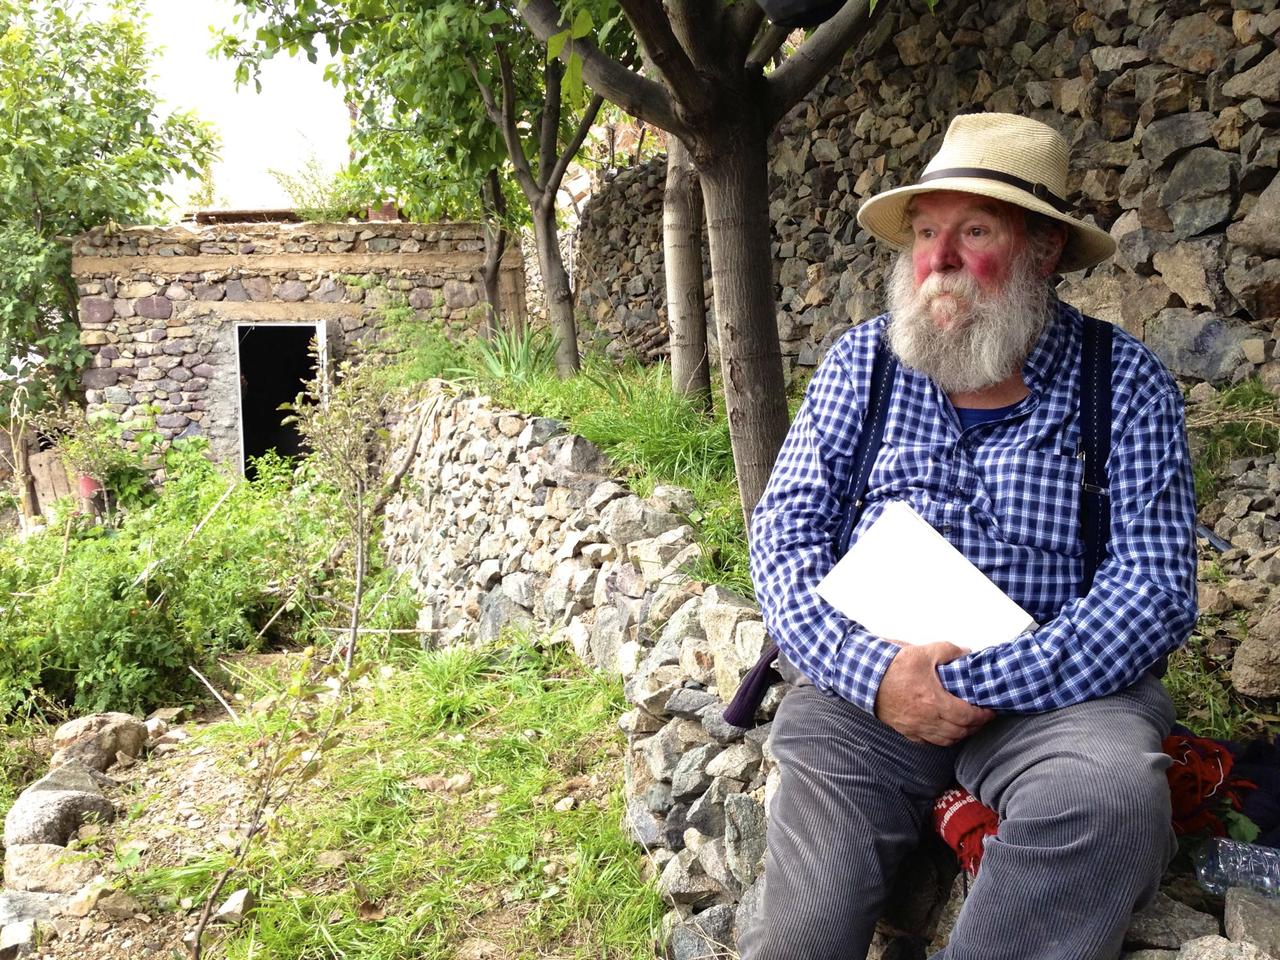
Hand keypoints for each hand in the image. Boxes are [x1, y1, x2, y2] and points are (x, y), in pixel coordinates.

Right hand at [874, 642, 993, 745]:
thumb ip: (950, 651)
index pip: (967, 716)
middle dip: (975, 726)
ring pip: (946, 740)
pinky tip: (944, 730)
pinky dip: (941, 738)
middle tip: (982, 718)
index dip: (983, 716)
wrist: (867, 677)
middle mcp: (927, 718)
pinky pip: (929, 742)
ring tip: (966, 725)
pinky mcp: (906, 730)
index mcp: (934, 701)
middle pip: (960, 731)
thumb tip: (966, 653)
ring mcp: (916, 727)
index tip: (989, 711)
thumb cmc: (893, 667)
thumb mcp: (925, 652)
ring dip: (960, 734)